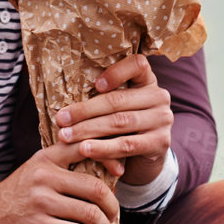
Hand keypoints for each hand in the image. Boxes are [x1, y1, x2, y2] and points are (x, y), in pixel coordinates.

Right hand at [0, 143, 124, 223]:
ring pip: (89, 213)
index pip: (86, 147)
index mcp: (47, 158)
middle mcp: (44, 176)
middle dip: (112, 205)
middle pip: (95, 188)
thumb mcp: (36, 170)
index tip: (119, 170)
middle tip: (114, 214)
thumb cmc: (18, 194)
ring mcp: (41, 201)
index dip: (110, 156)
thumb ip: (63, 165)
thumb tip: (103, 171)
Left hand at [55, 53, 172, 186]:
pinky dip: (103, 148)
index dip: (116, 72)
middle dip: (85, 110)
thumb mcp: (119, 109)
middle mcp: (159, 97)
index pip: (138, 64)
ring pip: (120, 122)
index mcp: (148, 81)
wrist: (146, 159)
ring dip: (88, 130)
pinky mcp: (160, 142)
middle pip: (119, 99)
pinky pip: (127, 145)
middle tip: (61, 119)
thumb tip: (66, 104)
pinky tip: (85, 150)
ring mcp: (163, 119)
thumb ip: (104, 99)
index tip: (95, 85)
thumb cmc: (124, 128)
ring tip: (66, 136)